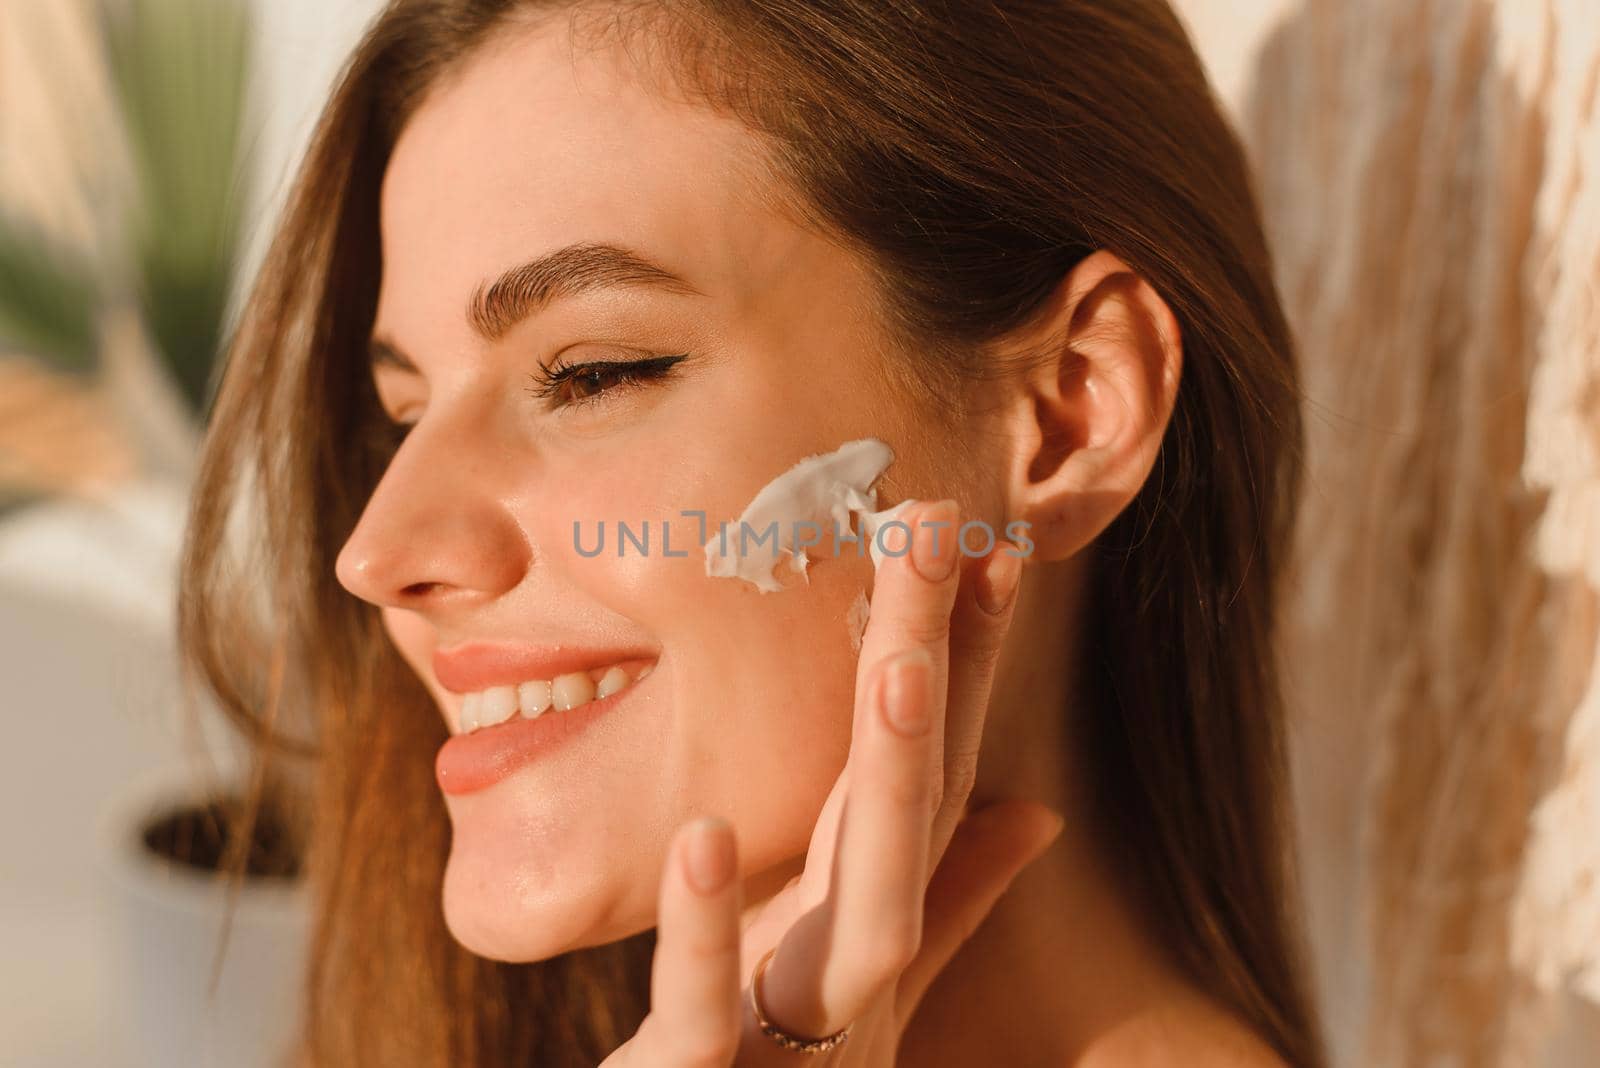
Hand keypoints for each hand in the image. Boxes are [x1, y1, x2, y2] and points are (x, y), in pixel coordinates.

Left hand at [600, 499, 1065, 1066]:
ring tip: (896, 664)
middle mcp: (862, 958)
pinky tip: (699, 839)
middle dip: (935, 659)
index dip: (975, 660)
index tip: (997, 541)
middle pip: (914, 798)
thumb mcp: (866, 973)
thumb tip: (1039, 809)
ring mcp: (801, 1024)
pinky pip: (710, 1006)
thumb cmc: (788, 1067)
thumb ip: (948, 895)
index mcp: (880, 912)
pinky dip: (709, 931)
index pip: (945, 767)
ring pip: (863, 897)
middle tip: (946, 522)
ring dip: (885, 779)